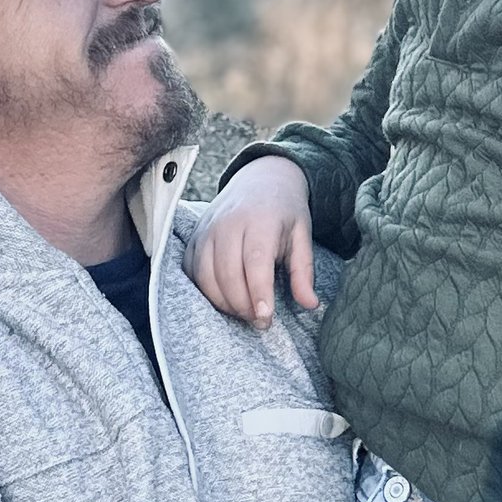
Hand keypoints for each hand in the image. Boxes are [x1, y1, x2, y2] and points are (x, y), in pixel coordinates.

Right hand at [187, 158, 317, 326]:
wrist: (259, 180)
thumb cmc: (283, 212)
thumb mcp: (302, 236)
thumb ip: (303, 271)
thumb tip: (310, 304)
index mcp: (260, 220)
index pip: (255, 261)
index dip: (258, 292)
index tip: (265, 317)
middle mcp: (228, 223)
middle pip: (227, 273)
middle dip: (243, 305)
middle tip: (260, 321)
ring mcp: (206, 230)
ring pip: (205, 276)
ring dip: (223, 303)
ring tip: (244, 312)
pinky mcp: (193, 239)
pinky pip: (191, 273)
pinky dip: (205, 292)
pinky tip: (224, 299)